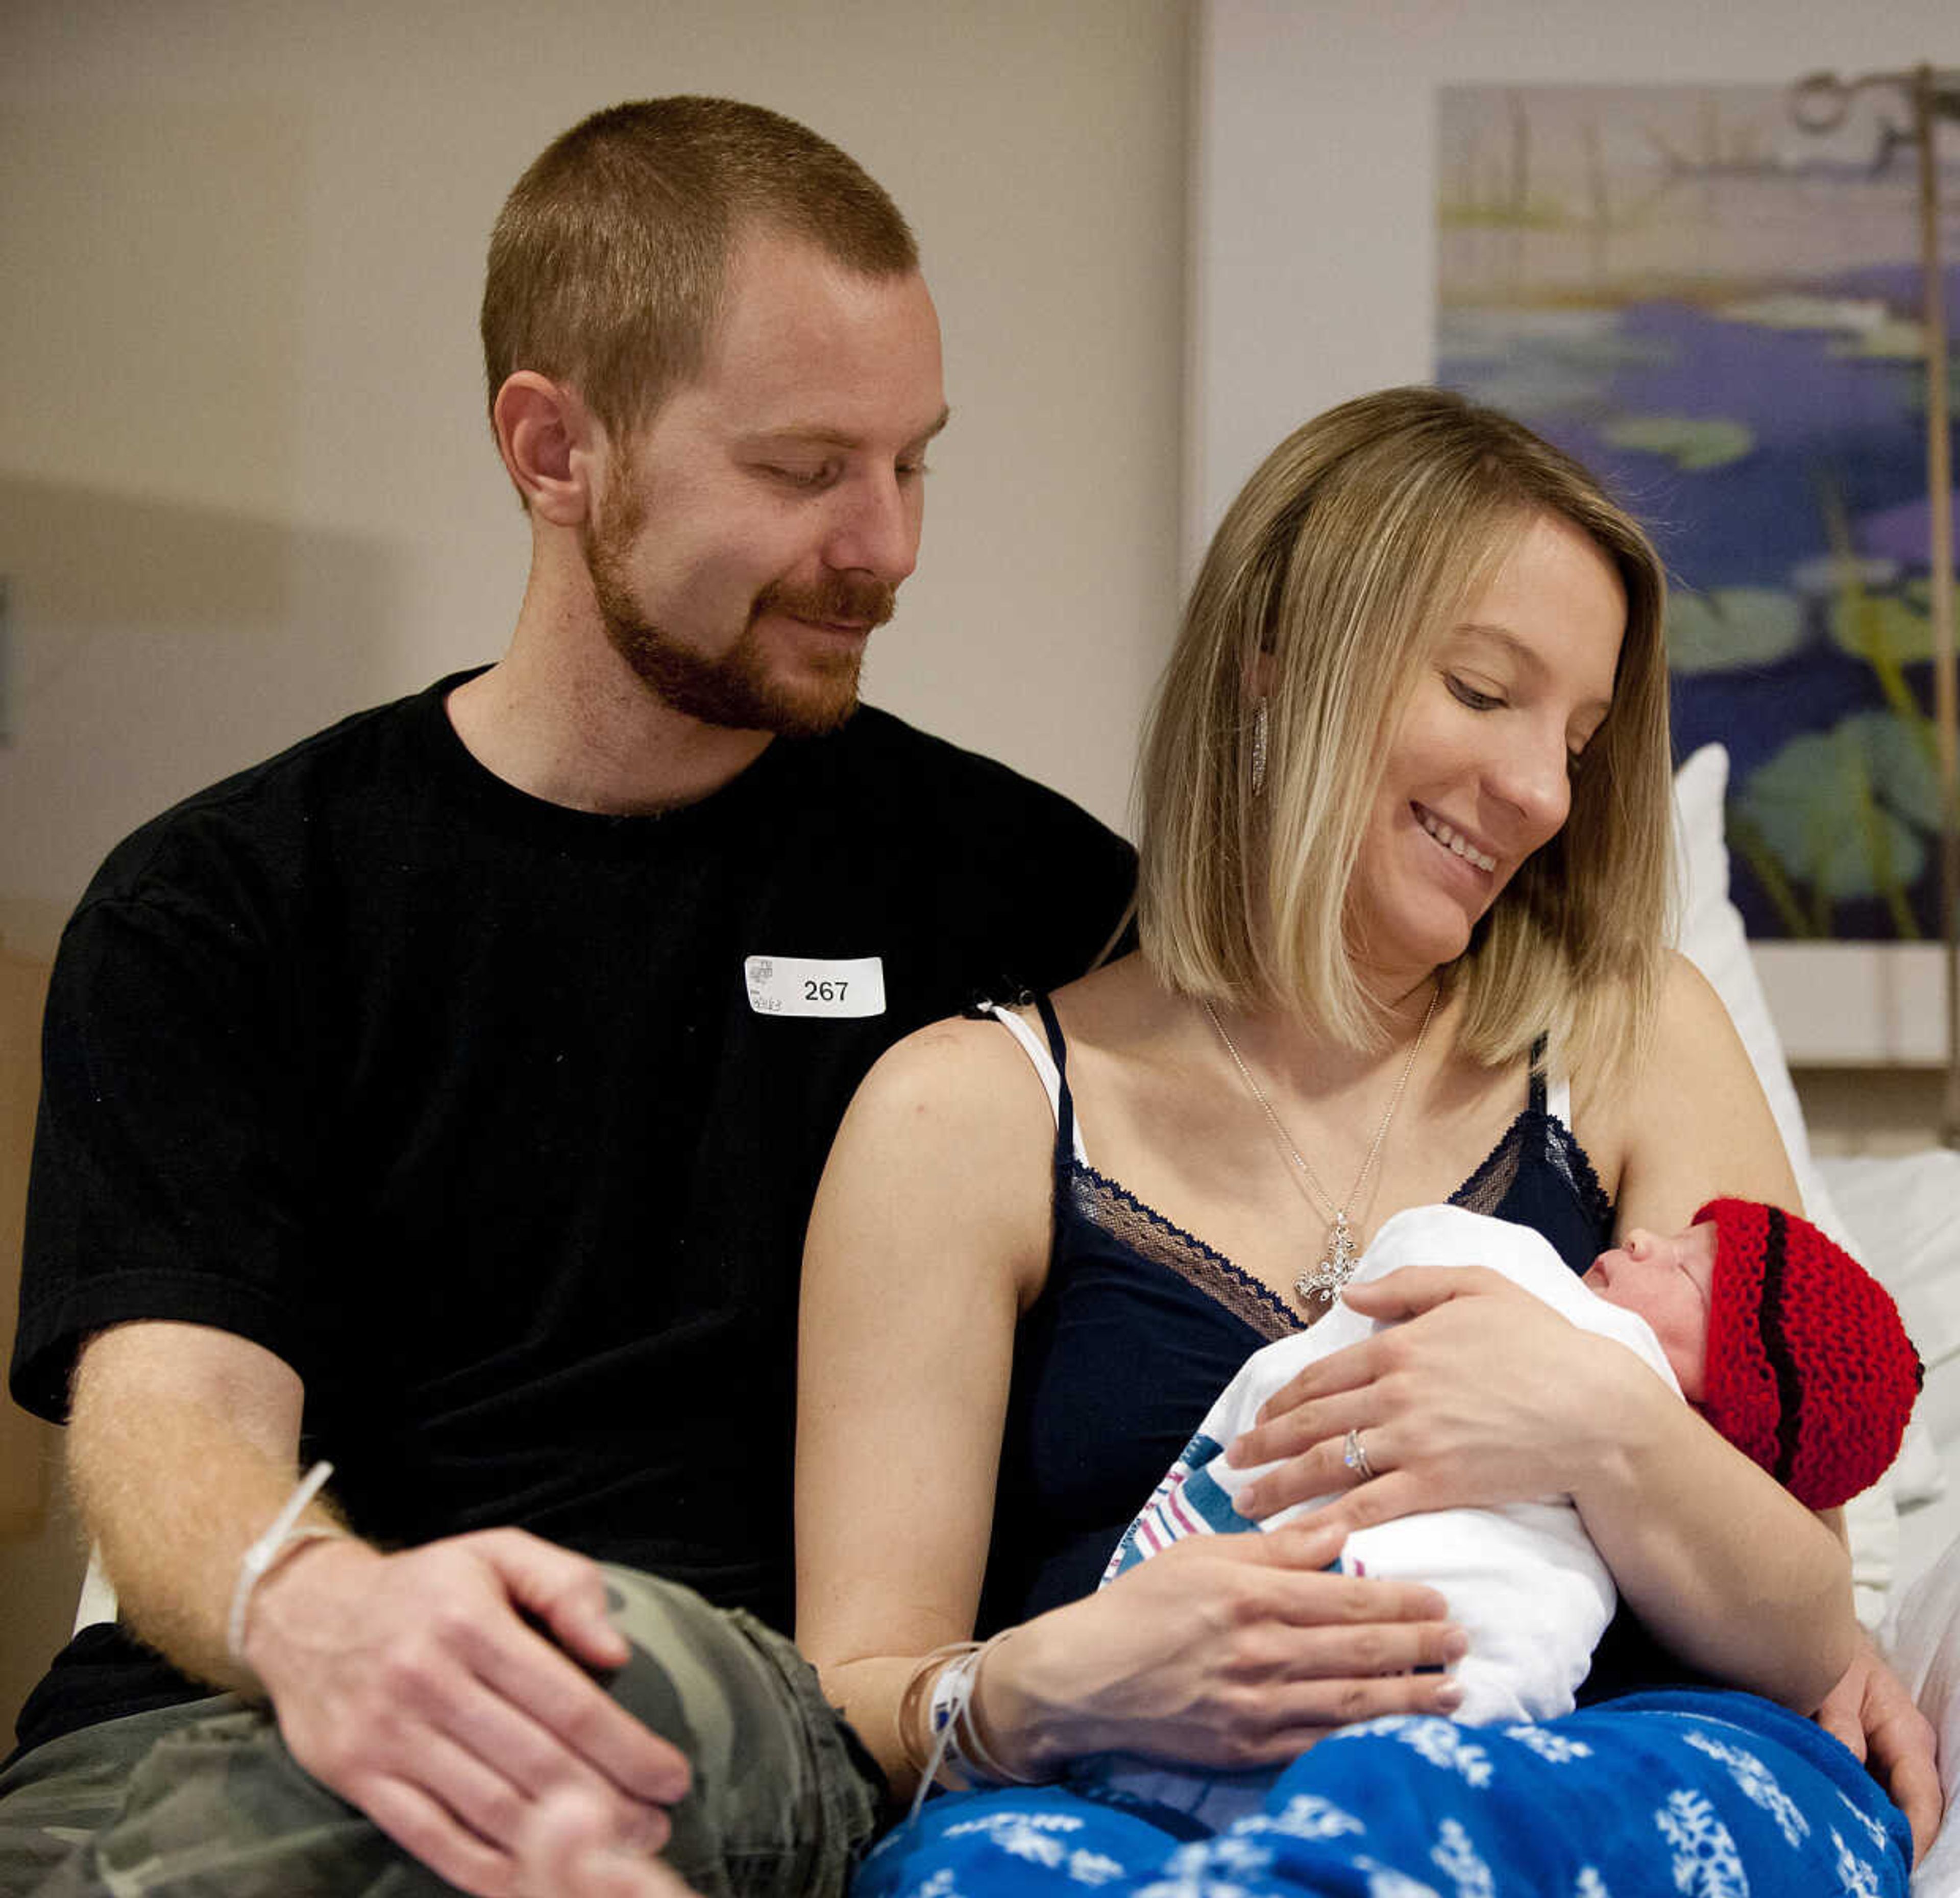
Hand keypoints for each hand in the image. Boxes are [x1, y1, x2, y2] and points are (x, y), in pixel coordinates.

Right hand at [245, 1529, 689, 1895]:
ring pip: (488, 1807)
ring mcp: (387, 1734)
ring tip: (616, 1855)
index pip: (566, 1700)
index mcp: (470, 1622)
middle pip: (535, 1762)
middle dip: (608, 1804)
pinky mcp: (358, 1777)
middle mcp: (427, 1679)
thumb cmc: (425, 1586)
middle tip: (657, 1827)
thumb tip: (616, 1653)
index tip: (672, 1776)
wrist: (305, 1612)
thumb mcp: (498, 1554)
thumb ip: (565, 1587)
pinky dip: (485, 1869)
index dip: (626, 1746)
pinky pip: (430, 1836)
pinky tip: (533, 1879)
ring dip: (559, 1845)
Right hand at [985, 1517, 1467, 1772]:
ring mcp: (1255, 1705)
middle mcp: (1260, 1651)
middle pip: (1360, 1652)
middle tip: (1464, 1640)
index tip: (1442, 1600)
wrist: (1085, 1677)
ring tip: (1454, 1689)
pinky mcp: (1247, 1747)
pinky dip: (1366, 1737)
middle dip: (1421, 1647)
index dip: (1401, 1602)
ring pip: (1352, 1702)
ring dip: (1410, 1696)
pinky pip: (1321, 1742)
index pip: (1346, 1599)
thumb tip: (1339, 1529)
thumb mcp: (1201, 1554)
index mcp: (1249, 1595)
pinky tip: (1399, 1730)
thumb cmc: (1143, 1604)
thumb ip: (1275, 1546)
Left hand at [1223, 1266, 1645, 1527]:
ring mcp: (1412, 1441)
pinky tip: (1296, 1538)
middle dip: (1262, 1446)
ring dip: (1277, 1486)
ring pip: (1326, 1464)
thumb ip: (1407, 1285)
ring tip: (1244, 1504)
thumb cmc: (1542, 1343)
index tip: (1259, 1419)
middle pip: (1310, 1422)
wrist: (1595, 1408)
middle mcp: (1394, 1393)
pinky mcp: (1436, 1484)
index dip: (1282, 1401)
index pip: (1320, 1376)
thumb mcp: (1477, 1287)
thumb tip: (1348, 1296)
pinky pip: (1368, 1507)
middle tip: (1231, 1465)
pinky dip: (1326, 1523)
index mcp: (1398, 1346)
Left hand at [1814, 1636, 1941, 1865]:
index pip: (1923, 1799)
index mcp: (1907, 1734)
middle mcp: (1902, 1752)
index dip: (1915, 1836)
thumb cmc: (1824, 1652)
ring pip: (1883, 1805)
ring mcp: (1882, 1759)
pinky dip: (1847, 1808)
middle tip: (1862, 1864)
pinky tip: (1825, 1819)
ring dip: (1865, 1824)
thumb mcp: (1830, 1684)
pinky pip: (1861, 1794)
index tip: (1895, 1862)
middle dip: (1889, 1839)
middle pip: (1907, 1810)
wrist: (1805, 1632)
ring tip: (1841, 1846)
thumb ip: (1838, 1726)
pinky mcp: (1858, 1761)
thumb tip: (1846, 1763)